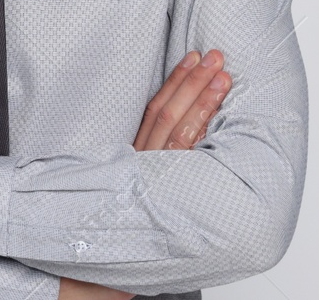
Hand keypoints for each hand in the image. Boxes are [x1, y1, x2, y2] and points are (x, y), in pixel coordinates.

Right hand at [55, 51, 232, 299]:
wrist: (96, 263)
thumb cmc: (117, 226)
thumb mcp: (128, 186)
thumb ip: (144, 165)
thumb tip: (162, 139)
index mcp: (135, 155)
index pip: (156, 109)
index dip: (175, 82)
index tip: (193, 59)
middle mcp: (144, 160)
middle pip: (170, 112)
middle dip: (194, 82)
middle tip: (216, 57)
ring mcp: (155, 173)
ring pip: (179, 128)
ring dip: (202, 99)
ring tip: (222, 76)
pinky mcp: (165, 187)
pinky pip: (185, 154)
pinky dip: (200, 130)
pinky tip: (216, 114)